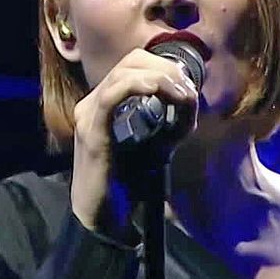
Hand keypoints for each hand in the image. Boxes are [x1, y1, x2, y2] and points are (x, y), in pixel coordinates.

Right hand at [69, 47, 197, 240]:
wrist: (104, 217)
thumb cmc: (127, 184)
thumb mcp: (158, 145)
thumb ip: (173, 122)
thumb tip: (190, 98)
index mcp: (104, 103)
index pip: (133, 64)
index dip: (163, 65)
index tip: (187, 85)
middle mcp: (92, 103)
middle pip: (129, 61)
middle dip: (164, 67)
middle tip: (186, 88)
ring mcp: (89, 114)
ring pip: (123, 74)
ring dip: (158, 77)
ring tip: (179, 94)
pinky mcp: (91, 130)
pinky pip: (111, 95)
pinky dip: (138, 86)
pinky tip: (156, 90)